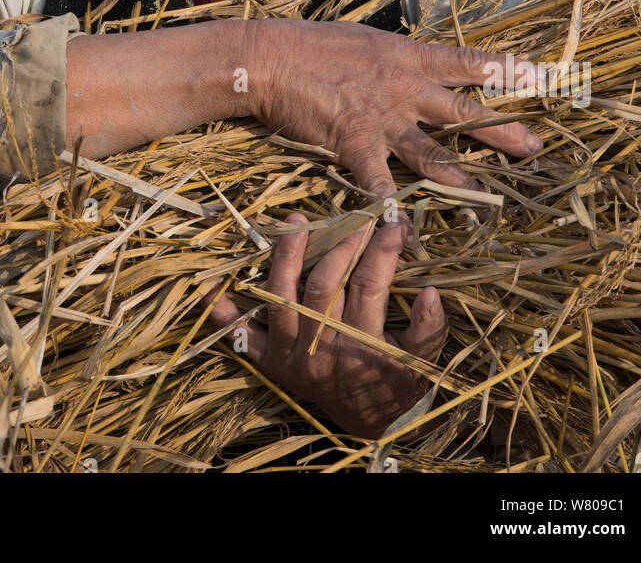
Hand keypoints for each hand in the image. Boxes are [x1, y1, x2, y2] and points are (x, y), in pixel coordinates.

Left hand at [208, 212, 446, 439]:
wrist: (368, 423)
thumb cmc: (396, 381)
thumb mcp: (422, 361)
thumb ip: (428, 328)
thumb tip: (429, 292)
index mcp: (364, 348)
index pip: (372, 285)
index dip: (382, 250)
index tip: (393, 221)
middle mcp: (322, 351)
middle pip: (323, 285)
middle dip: (338, 244)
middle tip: (352, 216)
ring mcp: (291, 356)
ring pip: (282, 299)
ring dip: (285, 258)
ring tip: (295, 222)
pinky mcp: (270, 362)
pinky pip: (242, 338)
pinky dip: (224, 314)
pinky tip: (210, 288)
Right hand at [250, 19, 543, 197]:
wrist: (270, 56)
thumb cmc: (311, 44)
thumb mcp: (363, 41)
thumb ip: (391, 58)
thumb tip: (408, 63)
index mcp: (407, 57)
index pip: (466, 62)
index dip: (505, 70)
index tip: (541, 76)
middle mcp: (403, 86)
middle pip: (463, 111)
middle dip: (501, 131)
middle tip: (534, 147)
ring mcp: (381, 117)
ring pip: (431, 151)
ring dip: (459, 177)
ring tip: (485, 198)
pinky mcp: (353, 142)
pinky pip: (377, 182)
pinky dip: (390, 207)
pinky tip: (404, 230)